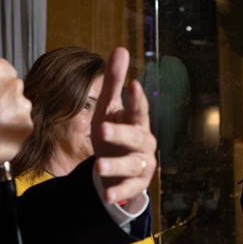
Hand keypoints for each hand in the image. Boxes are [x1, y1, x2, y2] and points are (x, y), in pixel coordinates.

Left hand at [90, 47, 157, 207]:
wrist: (121, 168)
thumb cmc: (115, 133)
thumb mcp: (111, 108)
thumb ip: (115, 82)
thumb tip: (121, 48)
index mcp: (137, 121)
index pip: (139, 108)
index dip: (137, 98)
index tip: (133, 85)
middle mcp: (143, 142)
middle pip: (135, 138)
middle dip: (120, 134)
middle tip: (102, 129)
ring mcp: (142, 164)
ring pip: (131, 165)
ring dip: (115, 166)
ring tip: (98, 166)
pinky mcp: (137, 184)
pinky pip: (128, 189)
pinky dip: (118, 192)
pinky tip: (106, 195)